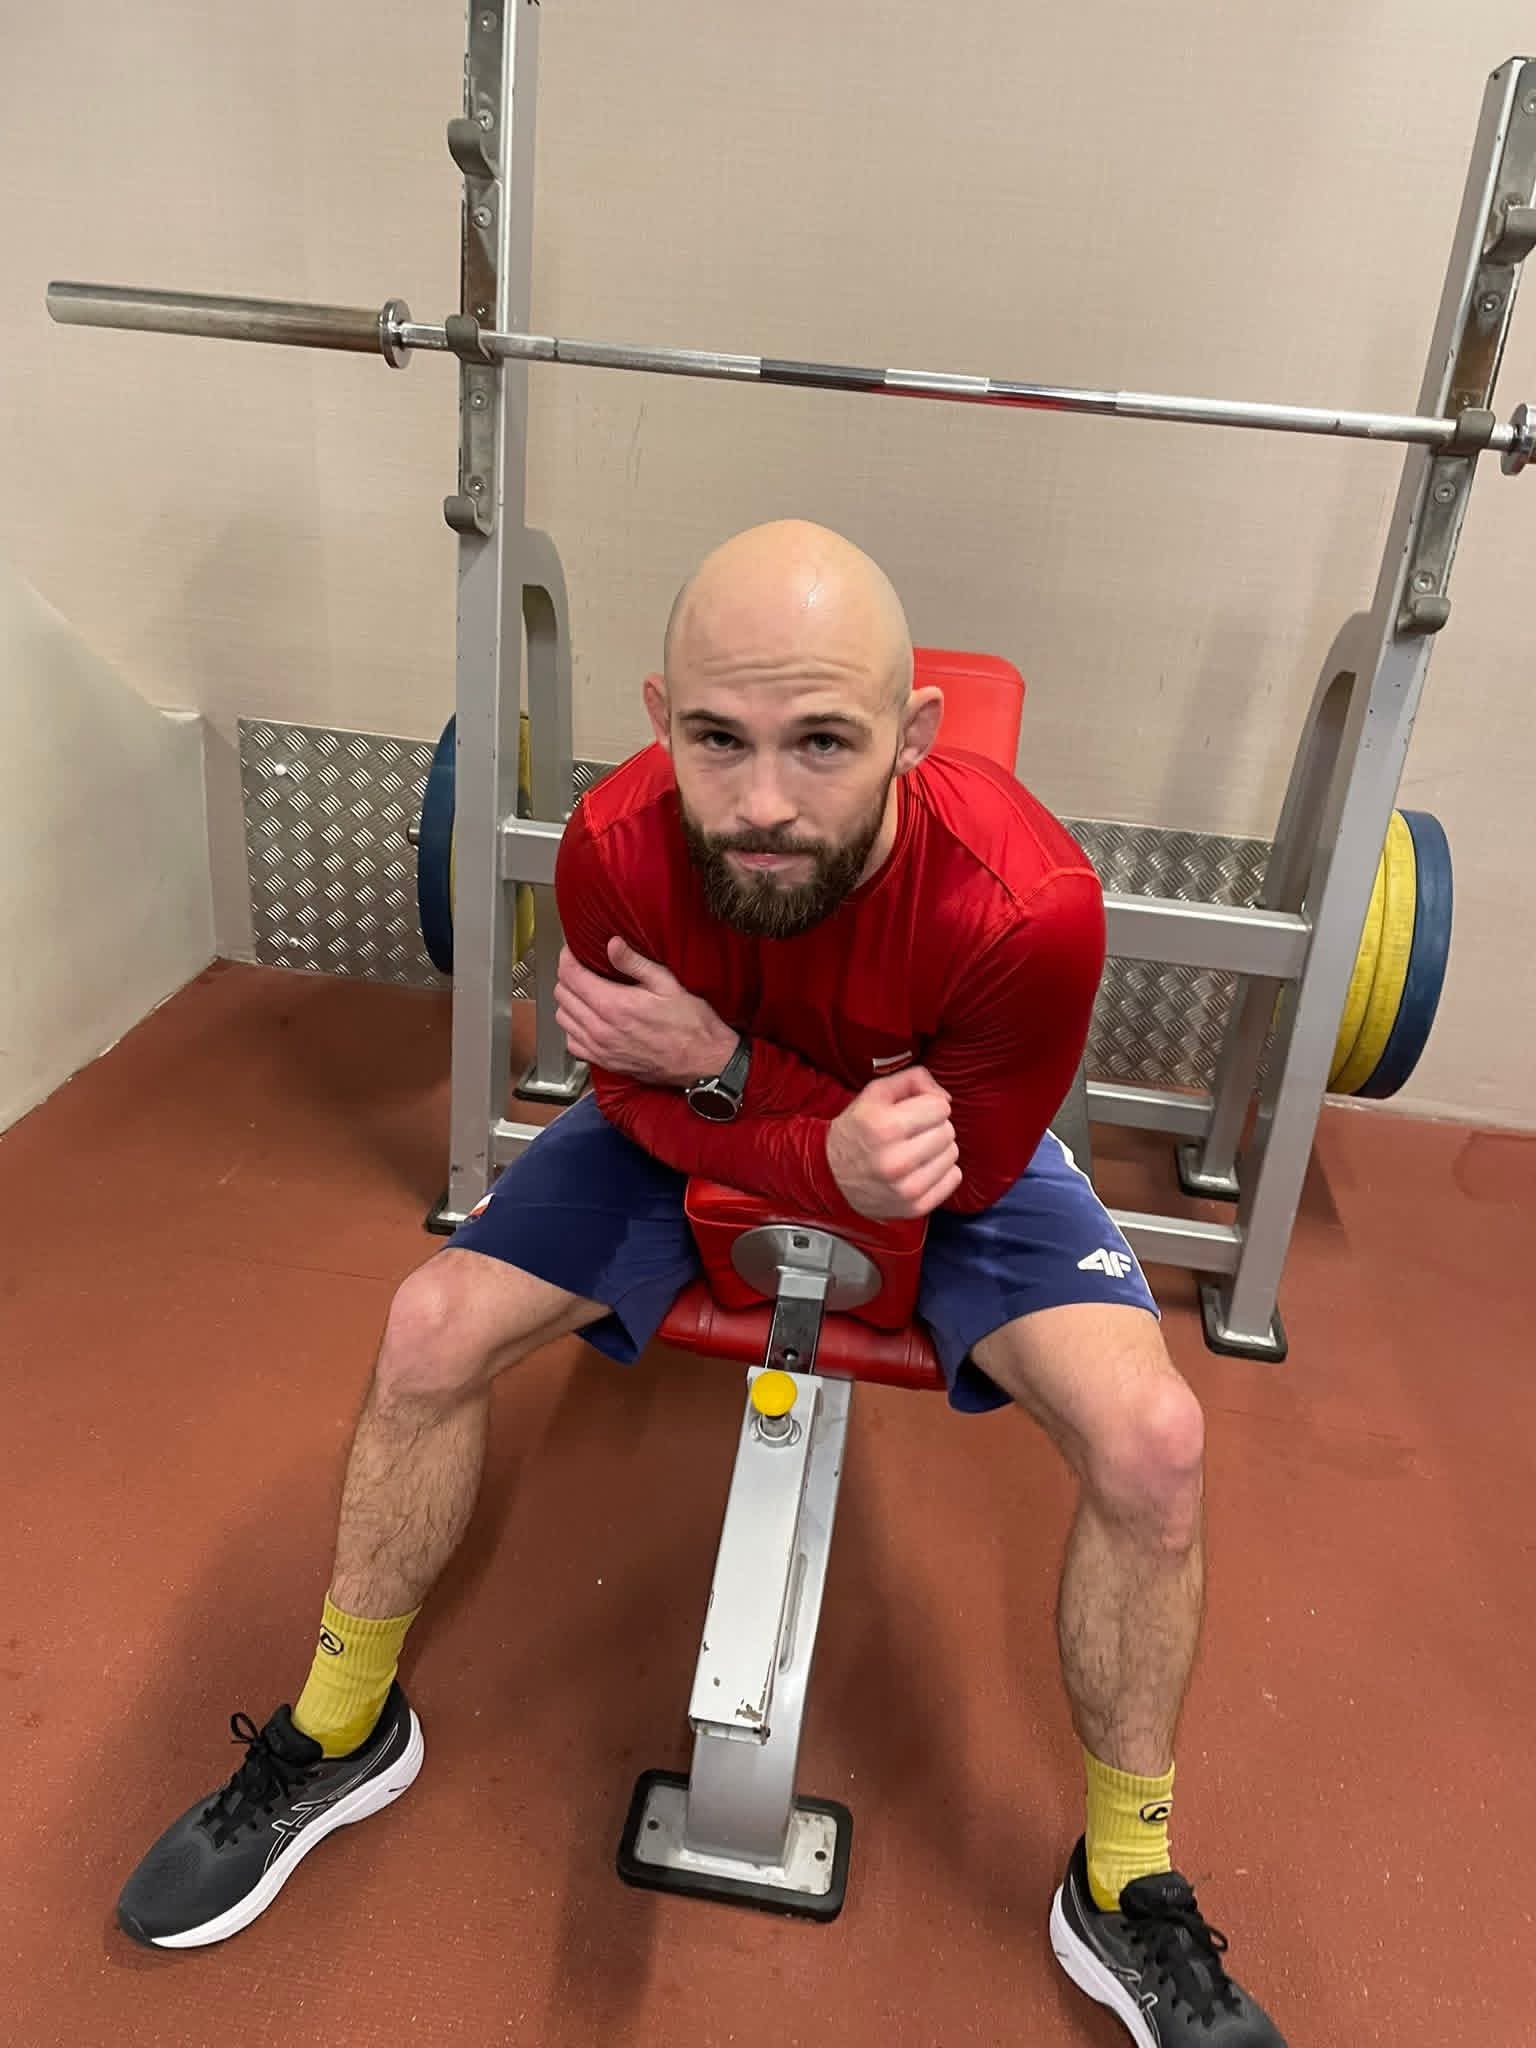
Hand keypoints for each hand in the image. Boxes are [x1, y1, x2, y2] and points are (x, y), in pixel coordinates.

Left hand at [555, 939, 738, 1087]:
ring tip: (583, 992)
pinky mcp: (605, 1062)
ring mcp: (600, 1048)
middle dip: (567, 977)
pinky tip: (587, 1020)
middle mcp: (601, 1029)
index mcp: (614, 1005)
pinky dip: (573, 1028)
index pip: (571, 976)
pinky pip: (572, 1043)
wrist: (703, 1061)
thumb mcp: (668, 984)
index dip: (567, 958)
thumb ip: (635, 963)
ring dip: (568, 1002)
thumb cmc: (691, 1024)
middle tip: (581, 968)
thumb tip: (612, 944)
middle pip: (562, 996)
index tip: (573, 951)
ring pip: (562, 1019)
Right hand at [825, 1066, 960, 1219]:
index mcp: (884, 1127)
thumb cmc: (857, 1131)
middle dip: (933, 1127)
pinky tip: (920, 1169)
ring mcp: (906, 1188)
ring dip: (938, 1150)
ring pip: (952, 1155)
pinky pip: (953, 1179)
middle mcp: (896, 1161)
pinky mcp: (915, 1207)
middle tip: (912, 1133)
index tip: (912, 1113)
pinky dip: (942, 1172)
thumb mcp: (875, 1093)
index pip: (940, 1107)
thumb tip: (946, 1097)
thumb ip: (913, 1079)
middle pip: (948, 1131)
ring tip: (915, 1151)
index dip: (927, 1105)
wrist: (830, 1176)